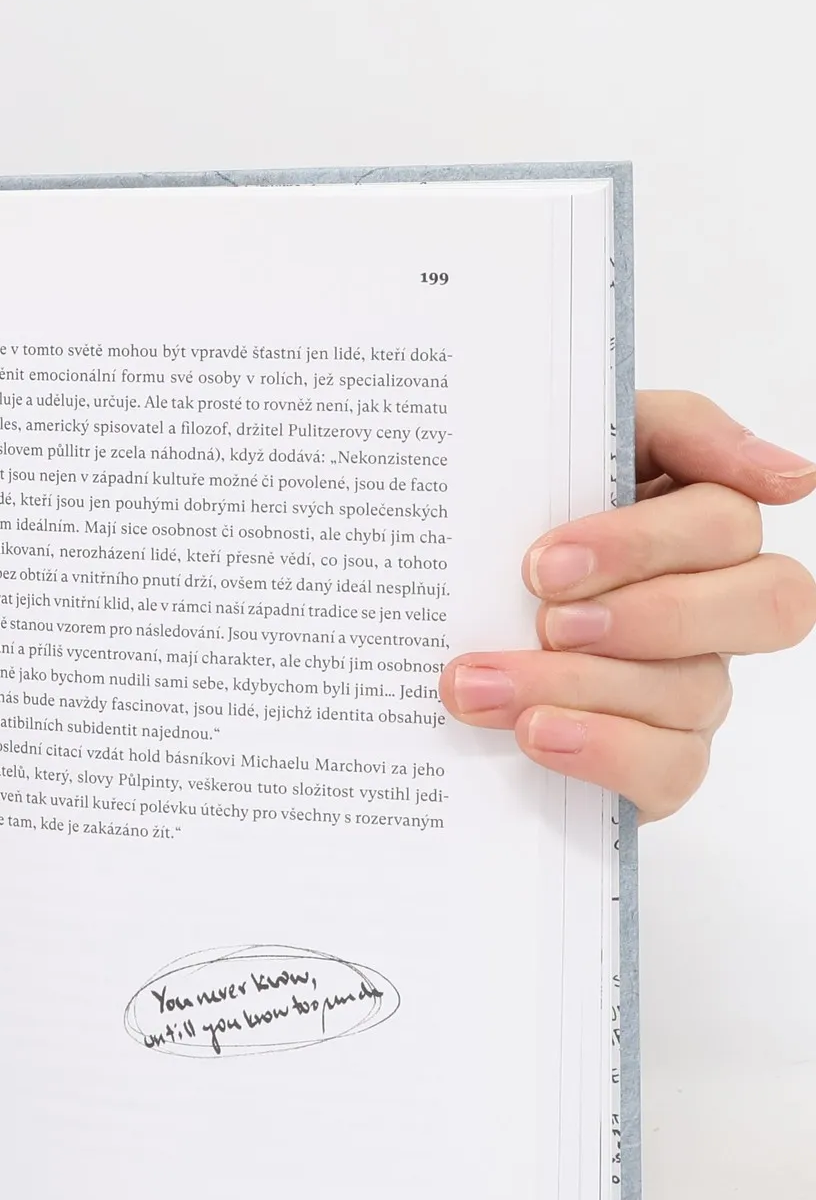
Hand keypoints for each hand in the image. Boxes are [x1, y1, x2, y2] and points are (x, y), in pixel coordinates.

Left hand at [439, 391, 815, 818]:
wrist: (421, 631)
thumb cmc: (506, 525)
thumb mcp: (568, 447)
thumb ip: (677, 430)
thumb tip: (791, 477)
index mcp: (696, 528)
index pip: (726, 524)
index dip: (643, 544)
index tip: (545, 563)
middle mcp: (714, 610)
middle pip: (764, 605)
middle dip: (648, 615)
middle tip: (543, 620)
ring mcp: (694, 690)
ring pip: (692, 691)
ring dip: (577, 686)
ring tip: (478, 684)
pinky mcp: (659, 764)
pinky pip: (672, 769)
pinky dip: (602, 750)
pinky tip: (534, 733)